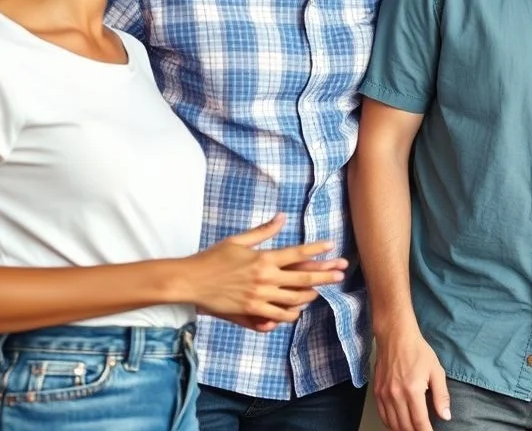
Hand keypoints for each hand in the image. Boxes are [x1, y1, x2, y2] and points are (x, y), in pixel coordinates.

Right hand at [184, 213, 343, 323]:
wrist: (190, 281)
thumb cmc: (212, 258)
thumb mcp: (238, 240)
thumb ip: (263, 231)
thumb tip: (282, 216)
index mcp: (263, 258)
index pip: (297, 253)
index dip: (316, 249)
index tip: (332, 246)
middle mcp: (264, 278)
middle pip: (303, 277)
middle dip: (325, 274)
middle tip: (341, 272)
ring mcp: (259, 296)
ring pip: (294, 299)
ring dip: (309, 295)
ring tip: (319, 291)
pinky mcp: (251, 310)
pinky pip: (277, 315)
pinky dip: (290, 313)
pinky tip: (296, 310)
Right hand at [374, 328, 450, 430]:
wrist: (396, 337)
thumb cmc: (417, 351)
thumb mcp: (436, 371)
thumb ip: (441, 395)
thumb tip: (445, 415)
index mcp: (413, 390)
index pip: (419, 422)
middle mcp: (396, 395)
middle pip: (405, 426)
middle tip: (423, 430)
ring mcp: (384, 395)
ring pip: (393, 424)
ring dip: (403, 430)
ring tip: (413, 429)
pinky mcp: (377, 392)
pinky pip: (383, 416)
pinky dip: (391, 424)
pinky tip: (399, 424)